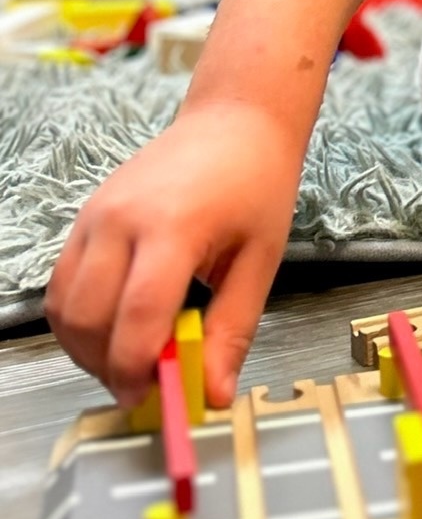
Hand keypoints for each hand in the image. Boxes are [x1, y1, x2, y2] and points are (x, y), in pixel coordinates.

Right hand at [46, 100, 303, 408]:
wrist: (234, 120)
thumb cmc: (255, 181)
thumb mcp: (261, 258)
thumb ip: (233, 329)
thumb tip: (215, 394)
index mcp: (174, 225)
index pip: (139, 314)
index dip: (138, 367)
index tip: (154, 397)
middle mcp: (122, 219)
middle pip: (90, 318)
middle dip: (109, 367)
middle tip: (146, 386)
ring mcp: (95, 215)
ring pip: (64, 307)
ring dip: (88, 349)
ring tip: (132, 359)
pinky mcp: (85, 217)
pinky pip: (63, 285)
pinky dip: (79, 320)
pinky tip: (117, 328)